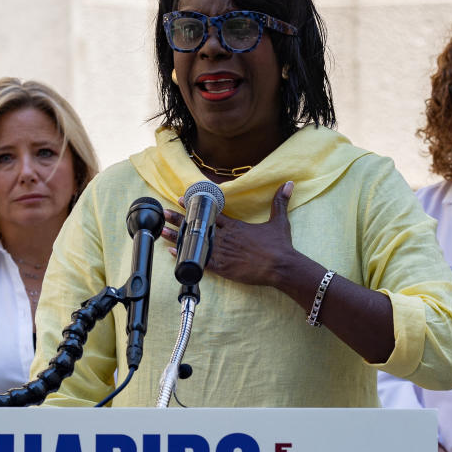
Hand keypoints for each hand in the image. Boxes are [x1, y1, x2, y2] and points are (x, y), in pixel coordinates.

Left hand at [162, 181, 296, 288]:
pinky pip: (199, 261)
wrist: (281, 266)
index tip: (180, 198)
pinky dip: (185, 256)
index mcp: (235, 226)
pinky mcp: (222, 268)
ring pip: (195, 243)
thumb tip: (289, 183)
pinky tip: (173, 253)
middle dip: (178, 219)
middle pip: (197, 226)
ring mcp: (222, 252)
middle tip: (163, 213)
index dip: (194, 206)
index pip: (210, 212)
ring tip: (161, 231)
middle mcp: (225, 237)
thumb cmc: (280, 245)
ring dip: (177, 237)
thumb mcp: (279, 221)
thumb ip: (279, 201)